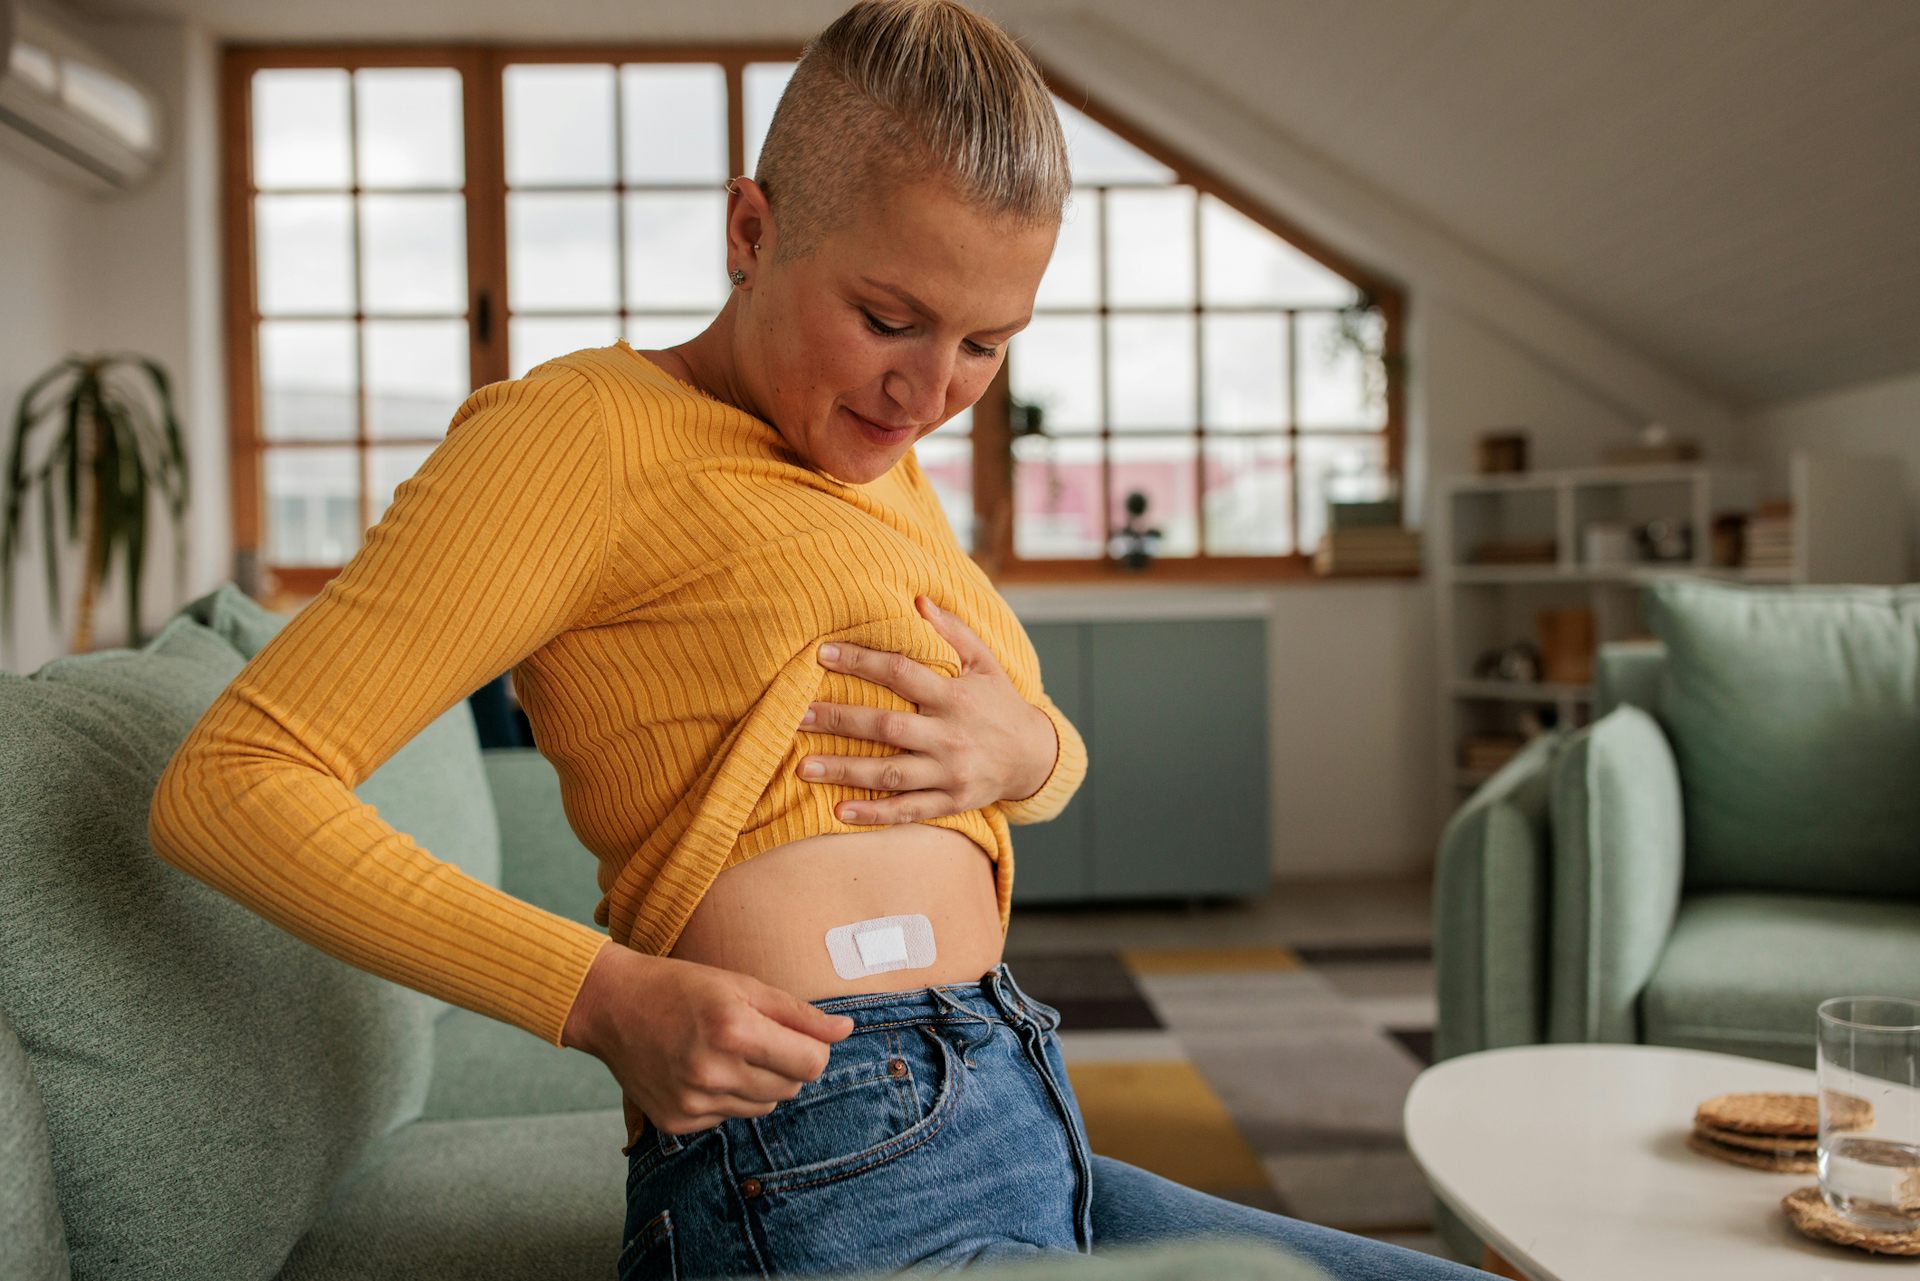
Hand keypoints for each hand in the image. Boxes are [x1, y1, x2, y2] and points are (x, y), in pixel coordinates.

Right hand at [561, 941, 855, 1134]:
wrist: (612, 1005)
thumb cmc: (682, 987)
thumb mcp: (744, 986)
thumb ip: (799, 1013)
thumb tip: (847, 1030)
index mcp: (735, 1031)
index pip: (812, 1064)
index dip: (814, 1049)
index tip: (798, 1036)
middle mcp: (713, 1072)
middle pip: (791, 1088)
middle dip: (786, 1065)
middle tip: (757, 1038)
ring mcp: (693, 1102)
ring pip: (763, 1107)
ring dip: (759, 1083)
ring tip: (728, 1052)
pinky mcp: (677, 1122)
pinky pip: (728, 1117)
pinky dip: (726, 1097)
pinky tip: (701, 1069)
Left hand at [797, 594, 1056, 824]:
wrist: (1036, 757)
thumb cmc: (1001, 703)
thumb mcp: (985, 663)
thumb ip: (952, 633)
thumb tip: (917, 601)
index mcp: (956, 696)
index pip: (902, 673)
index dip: (861, 661)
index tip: (822, 654)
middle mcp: (951, 735)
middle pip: (886, 727)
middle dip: (840, 720)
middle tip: (798, 715)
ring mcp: (950, 772)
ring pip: (890, 774)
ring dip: (845, 770)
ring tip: (803, 766)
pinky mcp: (951, 802)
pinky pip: (907, 810)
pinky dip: (874, 814)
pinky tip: (840, 811)